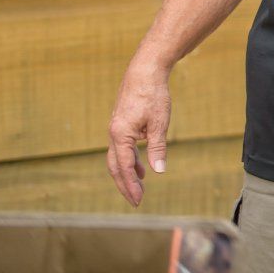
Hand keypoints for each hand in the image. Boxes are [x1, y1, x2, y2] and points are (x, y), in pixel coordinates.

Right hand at [106, 57, 171, 206]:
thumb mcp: (159, 123)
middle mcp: (114, 134)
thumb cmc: (153, 95)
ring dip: (127, 172)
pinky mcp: (121, 124)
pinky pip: (122, 147)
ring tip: (140, 185)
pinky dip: (129, 159)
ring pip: (117, 157)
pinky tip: (141, 165)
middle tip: (136, 201)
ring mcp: (116, 129)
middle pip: (115, 166)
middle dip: (125, 184)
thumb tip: (159, 172)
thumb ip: (157, 148)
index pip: (123, 167)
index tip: (138, 200)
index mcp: (120, 135)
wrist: (144, 71)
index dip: (130, 185)